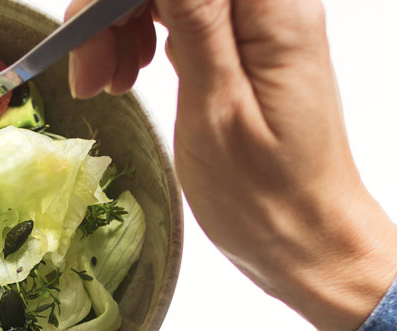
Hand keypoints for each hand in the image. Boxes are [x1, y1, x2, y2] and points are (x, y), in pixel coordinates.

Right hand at [68, 0, 396, 330]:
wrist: (306, 240)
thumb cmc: (267, 196)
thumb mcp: (217, 109)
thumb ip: (195, 21)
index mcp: (273, 10)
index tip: (93, 32)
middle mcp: (269, 2)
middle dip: (112, 9)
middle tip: (90, 71)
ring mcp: (253, 20)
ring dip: (118, 24)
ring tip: (107, 83)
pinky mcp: (237, 39)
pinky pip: (174, 9)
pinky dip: (137, 35)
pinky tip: (128, 75)